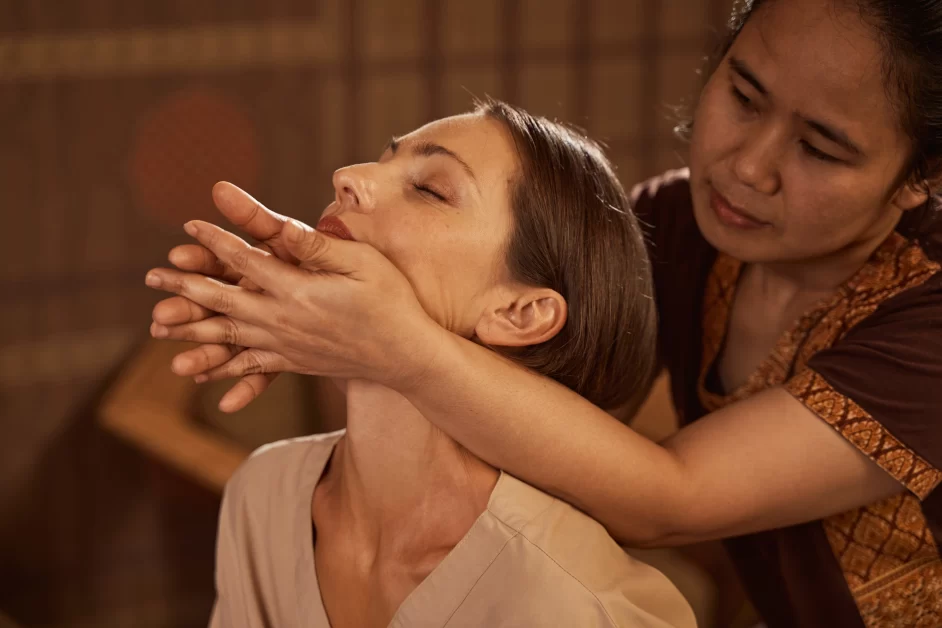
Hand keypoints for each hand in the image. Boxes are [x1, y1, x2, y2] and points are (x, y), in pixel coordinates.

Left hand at [145, 212, 445, 409]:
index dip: (215, 242)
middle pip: (221, 302)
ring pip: (227, 338)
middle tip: (152, 277)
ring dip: (190, 329)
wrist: (406, 355)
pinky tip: (200, 373)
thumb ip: (317, 247)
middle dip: (185, 287)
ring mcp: (287, 346)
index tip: (189, 226)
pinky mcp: (295, 363)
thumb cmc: (392, 301)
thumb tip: (281, 228)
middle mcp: (284, 321)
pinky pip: (249, 368)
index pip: (245, 262)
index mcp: (298, 291)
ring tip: (160, 324)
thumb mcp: (362, 264)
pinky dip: (221, 369)